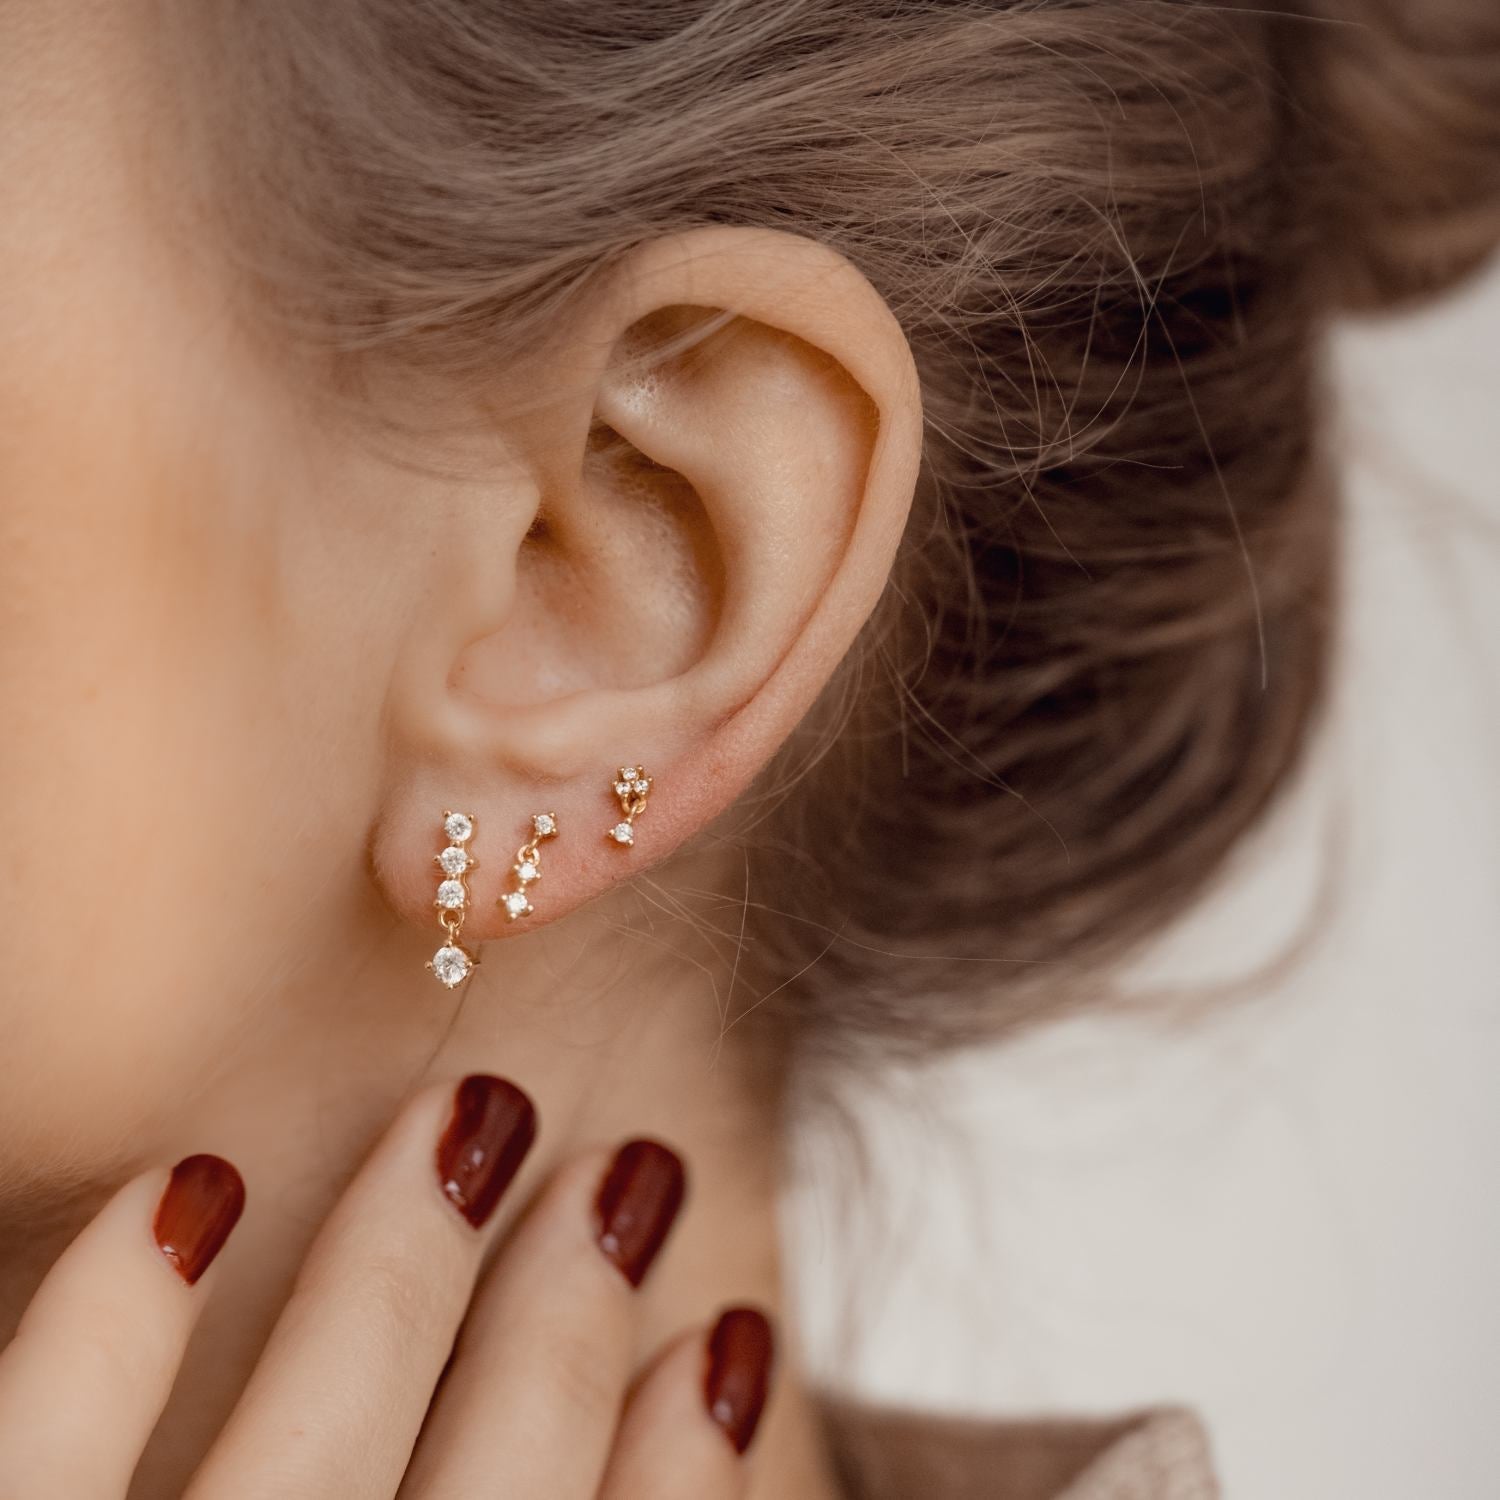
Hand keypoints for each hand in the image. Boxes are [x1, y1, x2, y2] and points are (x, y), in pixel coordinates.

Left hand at [0, 1075, 773, 1497]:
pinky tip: (190, 1189)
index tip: (725, 1340)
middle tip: (629, 1175)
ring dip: (407, 1264)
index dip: (683, 1471)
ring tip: (479, 1116)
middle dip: (572, 1329)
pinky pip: (37, 1458)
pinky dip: (113, 1319)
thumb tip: (661, 1405)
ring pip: (312, 1450)